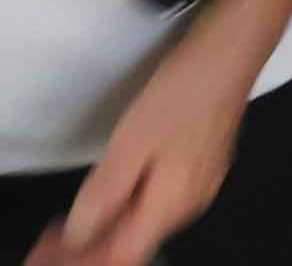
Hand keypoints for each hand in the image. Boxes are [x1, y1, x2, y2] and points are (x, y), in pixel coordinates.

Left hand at [24, 0, 291, 265]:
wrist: (232, 50)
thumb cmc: (184, 92)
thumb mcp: (130, 144)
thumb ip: (104, 194)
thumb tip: (81, 233)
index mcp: (175, 202)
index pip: (125, 253)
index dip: (87, 258)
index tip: (55, 250)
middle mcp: (194, 200)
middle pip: (139, 239)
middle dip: (96, 244)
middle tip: (57, 238)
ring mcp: (203, 180)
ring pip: (150, 218)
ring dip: (112, 223)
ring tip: (77, 219)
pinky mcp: (205, 160)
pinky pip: (162, 197)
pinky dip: (132, 202)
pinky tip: (114, 191)